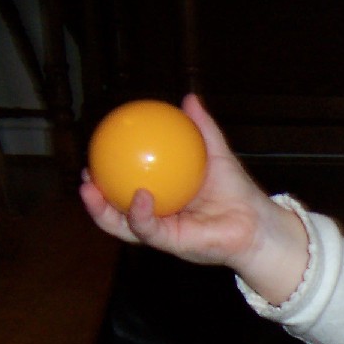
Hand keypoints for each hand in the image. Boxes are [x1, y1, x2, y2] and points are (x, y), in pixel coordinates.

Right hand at [81, 94, 309, 303]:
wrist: (258, 223)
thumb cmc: (237, 191)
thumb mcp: (216, 155)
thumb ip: (202, 130)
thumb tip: (188, 98)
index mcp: (163, 200)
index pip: (125, 189)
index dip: (105, 177)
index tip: (93, 156)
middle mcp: (159, 219)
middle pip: (115, 212)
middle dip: (94, 199)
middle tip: (84, 176)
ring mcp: (164, 234)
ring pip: (123, 226)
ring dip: (102, 211)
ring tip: (89, 190)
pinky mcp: (175, 245)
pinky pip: (150, 230)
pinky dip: (140, 215)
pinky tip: (138, 196)